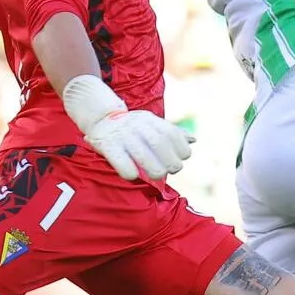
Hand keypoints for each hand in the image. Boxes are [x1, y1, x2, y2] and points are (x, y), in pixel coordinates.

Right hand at [62, 75, 192, 181]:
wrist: (101, 118)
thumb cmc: (131, 126)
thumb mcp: (151, 124)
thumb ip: (171, 133)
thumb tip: (193, 140)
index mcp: (149, 120)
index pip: (171, 132)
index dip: (181, 147)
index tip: (182, 158)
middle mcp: (137, 126)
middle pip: (158, 143)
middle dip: (170, 160)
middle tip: (171, 170)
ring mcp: (122, 135)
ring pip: (142, 153)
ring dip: (154, 169)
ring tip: (157, 176)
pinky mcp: (107, 145)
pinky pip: (121, 161)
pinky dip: (130, 171)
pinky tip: (134, 175)